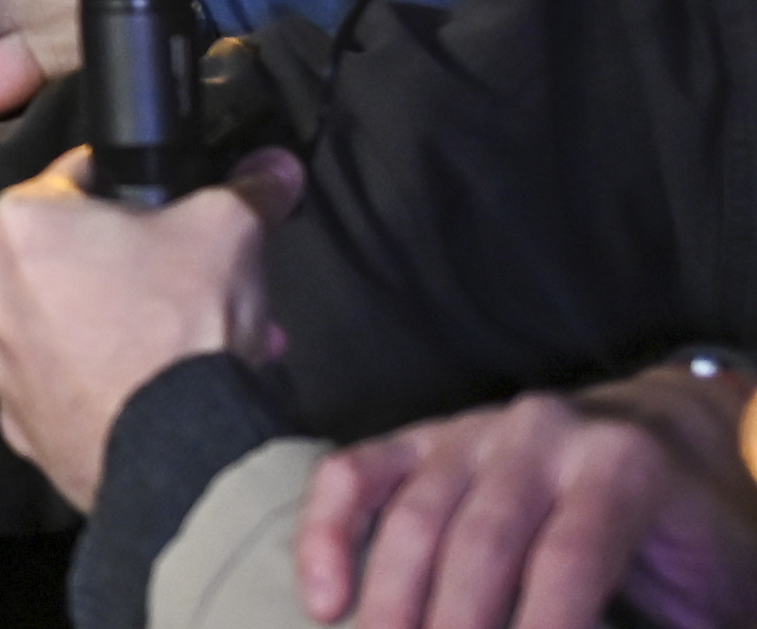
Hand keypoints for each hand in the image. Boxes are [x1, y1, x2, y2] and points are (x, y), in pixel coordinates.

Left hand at [0, 145, 303, 508]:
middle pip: (72, 259)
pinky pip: (63, 386)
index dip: (128, 191)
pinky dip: (101, 384)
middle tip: (191, 288)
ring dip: (122, 330)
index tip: (164, 212)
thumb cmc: (182, 324)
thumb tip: (274, 168)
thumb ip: (249, 189)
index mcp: (20, 224)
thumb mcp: (229, 230)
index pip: (74, 180)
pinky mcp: (18, 422)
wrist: (177, 451)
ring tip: (189, 347)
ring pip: (67, 327)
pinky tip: (156, 392)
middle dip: (136, 271)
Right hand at [298, 367, 756, 628]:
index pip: (568, 560)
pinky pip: (356, 473)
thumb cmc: (696, 537)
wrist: (671, 444)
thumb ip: (673, 625)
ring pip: (410, 518)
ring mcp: (470, 430)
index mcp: (621, 465)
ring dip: (391, 607)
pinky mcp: (423, 439)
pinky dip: (325, 534)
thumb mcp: (713, 593)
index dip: (543, 628)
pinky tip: (326, 603)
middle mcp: (538, 434)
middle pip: (477, 544)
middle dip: (451, 628)